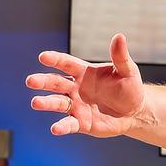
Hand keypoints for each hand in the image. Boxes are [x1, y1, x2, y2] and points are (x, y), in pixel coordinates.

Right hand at [26, 34, 149, 137]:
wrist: (134, 111)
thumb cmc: (129, 88)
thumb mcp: (127, 71)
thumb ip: (120, 57)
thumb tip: (120, 37)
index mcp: (84, 72)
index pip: (66, 64)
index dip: (55, 60)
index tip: (43, 57)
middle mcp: (76, 88)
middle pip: (56, 83)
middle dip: (43, 81)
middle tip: (31, 81)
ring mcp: (76, 105)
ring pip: (57, 103)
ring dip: (46, 103)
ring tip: (35, 102)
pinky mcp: (81, 122)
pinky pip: (69, 124)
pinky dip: (61, 127)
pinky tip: (55, 129)